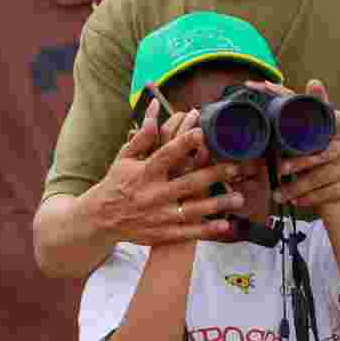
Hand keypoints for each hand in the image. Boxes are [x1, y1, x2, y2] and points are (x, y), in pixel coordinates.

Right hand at [78, 100, 244, 245]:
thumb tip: (157, 108)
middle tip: (235, 168)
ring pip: (192, 210)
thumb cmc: (117, 182)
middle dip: (213, 176)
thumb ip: (143, 135)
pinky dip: (207, 230)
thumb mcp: (125, 157)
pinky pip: (187, 232)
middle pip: (187, 183)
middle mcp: (153, 194)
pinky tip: (225, 225)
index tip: (202, 133)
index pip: (166, 155)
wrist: (100, 218)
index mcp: (145, 172)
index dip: (184, 144)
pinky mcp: (162, 233)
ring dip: (217, 204)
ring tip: (239, 197)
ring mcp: (159, 215)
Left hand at [248, 80, 339, 210]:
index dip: (300, 120)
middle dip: (298, 163)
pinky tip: (297, 201)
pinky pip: (332, 192)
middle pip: (322, 153)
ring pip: (324, 176)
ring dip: (299, 187)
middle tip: (278, 170)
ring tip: (279, 194)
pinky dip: (312, 198)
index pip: (322, 117)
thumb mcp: (327, 128)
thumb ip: (316, 107)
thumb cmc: (338, 149)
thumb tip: (311, 81)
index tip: (278, 124)